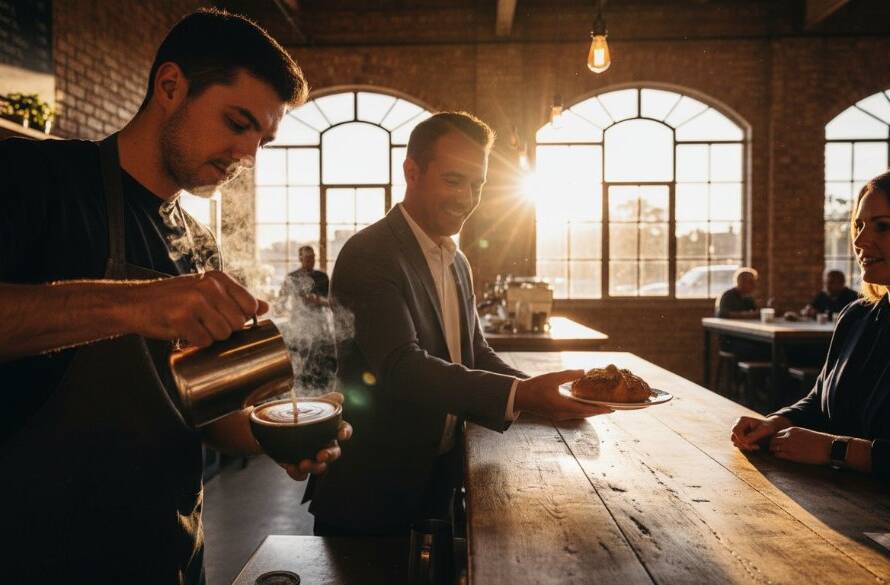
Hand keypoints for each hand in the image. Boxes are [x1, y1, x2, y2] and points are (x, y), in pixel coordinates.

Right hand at [124, 270, 268, 347]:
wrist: (135, 303)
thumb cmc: (173, 299)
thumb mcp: (207, 290)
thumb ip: (236, 298)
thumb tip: (266, 307)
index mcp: (218, 278)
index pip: (250, 305)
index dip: (242, 318)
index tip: (226, 319)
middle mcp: (208, 286)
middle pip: (237, 323)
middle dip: (225, 330)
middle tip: (205, 324)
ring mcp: (194, 302)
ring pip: (222, 334)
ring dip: (210, 337)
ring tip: (195, 327)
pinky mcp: (181, 318)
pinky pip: (203, 341)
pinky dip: (196, 343)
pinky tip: (185, 333)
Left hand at [280, 392, 352, 480]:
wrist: (274, 428)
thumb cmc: (298, 416)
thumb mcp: (310, 406)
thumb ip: (325, 401)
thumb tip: (339, 396)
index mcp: (330, 429)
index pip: (344, 430)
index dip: (345, 432)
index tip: (341, 434)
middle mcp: (325, 445)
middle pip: (334, 452)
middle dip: (330, 455)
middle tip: (321, 455)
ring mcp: (313, 457)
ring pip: (321, 467)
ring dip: (314, 467)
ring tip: (302, 464)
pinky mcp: (300, 467)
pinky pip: (302, 475)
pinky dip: (297, 473)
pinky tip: (290, 467)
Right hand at [514, 369, 611, 420]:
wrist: (520, 397)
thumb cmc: (534, 387)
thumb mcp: (552, 378)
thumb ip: (569, 375)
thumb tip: (583, 372)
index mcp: (562, 406)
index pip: (585, 409)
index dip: (599, 409)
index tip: (611, 409)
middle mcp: (562, 414)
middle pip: (585, 414)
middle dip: (598, 411)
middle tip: (610, 408)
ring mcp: (558, 416)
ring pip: (579, 415)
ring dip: (590, 412)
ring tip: (600, 407)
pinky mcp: (555, 415)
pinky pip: (573, 415)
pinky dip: (582, 411)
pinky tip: (584, 406)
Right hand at [731, 415, 786, 450]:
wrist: (770, 427)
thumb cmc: (768, 427)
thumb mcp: (764, 430)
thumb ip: (754, 435)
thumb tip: (745, 441)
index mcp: (742, 420)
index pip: (735, 431)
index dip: (742, 439)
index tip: (753, 445)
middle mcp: (738, 424)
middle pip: (733, 436)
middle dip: (743, 444)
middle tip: (755, 447)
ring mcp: (738, 430)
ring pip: (734, 441)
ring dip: (744, 446)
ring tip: (755, 447)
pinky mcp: (740, 435)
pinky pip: (738, 443)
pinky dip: (744, 446)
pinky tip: (753, 446)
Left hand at [769, 426, 833, 464]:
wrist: (829, 447)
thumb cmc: (820, 441)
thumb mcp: (805, 433)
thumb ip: (796, 436)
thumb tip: (791, 440)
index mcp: (792, 430)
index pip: (777, 434)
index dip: (776, 439)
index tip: (776, 443)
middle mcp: (788, 436)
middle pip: (773, 440)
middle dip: (772, 444)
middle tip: (772, 449)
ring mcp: (789, 446)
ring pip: (774, 447)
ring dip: (773, 450)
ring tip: (774, 453)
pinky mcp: (792, 455)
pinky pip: (778, 455)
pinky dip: (777, 456)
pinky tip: (779, 457)